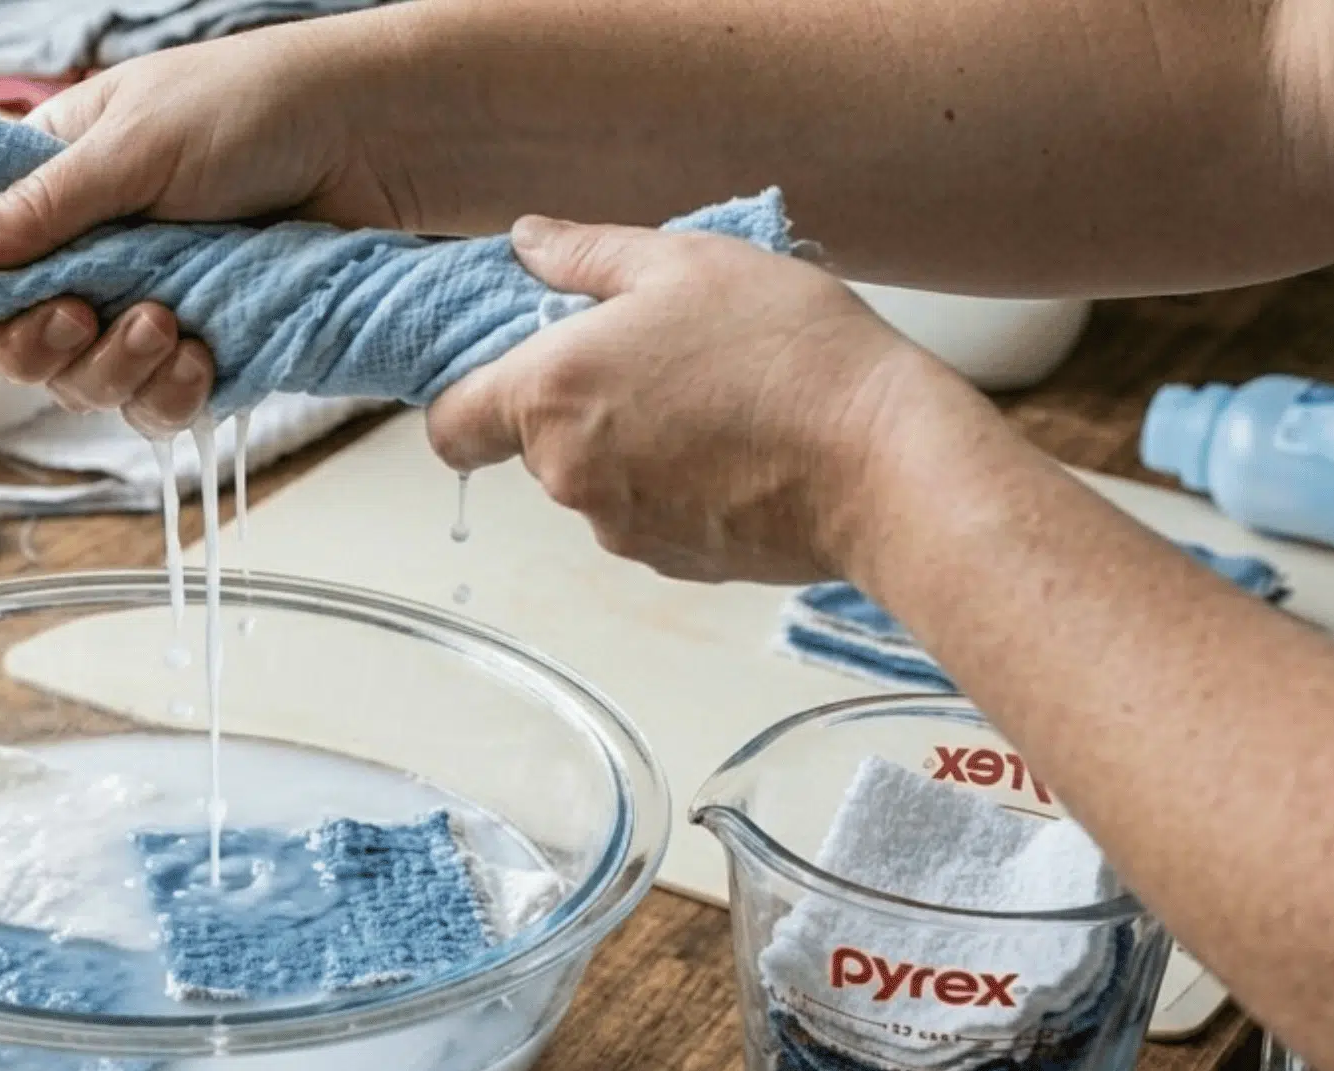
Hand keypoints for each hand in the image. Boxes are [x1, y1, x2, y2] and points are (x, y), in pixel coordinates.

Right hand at [0, 23, 411, 432]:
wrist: (368, 141)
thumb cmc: (252, 109)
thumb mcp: (134, 146)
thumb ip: (42, 208)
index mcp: (51, 184)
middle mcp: (90, 251)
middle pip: (13, 339)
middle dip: (35, 343)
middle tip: (78, 315)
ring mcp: (145, 302)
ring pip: (82, 382)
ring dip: (110, 368)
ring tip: (164, 325)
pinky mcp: (204, 345)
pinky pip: (156, 403)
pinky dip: (169, 394)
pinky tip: (199, 356)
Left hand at [427, 217, 954, 584]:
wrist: (883, 463)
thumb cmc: (787, 351)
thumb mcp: (685, 263)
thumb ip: (587, 254)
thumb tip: (527, 243)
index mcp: (551, 395)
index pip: (450, 425)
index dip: (469, 398)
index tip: (514, 368)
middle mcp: (569, 475)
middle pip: (534, 446)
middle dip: (578, 405)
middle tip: (657, 356)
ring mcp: (621, 528)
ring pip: (596, 482)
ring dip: (632, 444)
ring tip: (715, 399)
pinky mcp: (674, 563)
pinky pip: (650, 516)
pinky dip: (678, 485)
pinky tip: (741, 448)